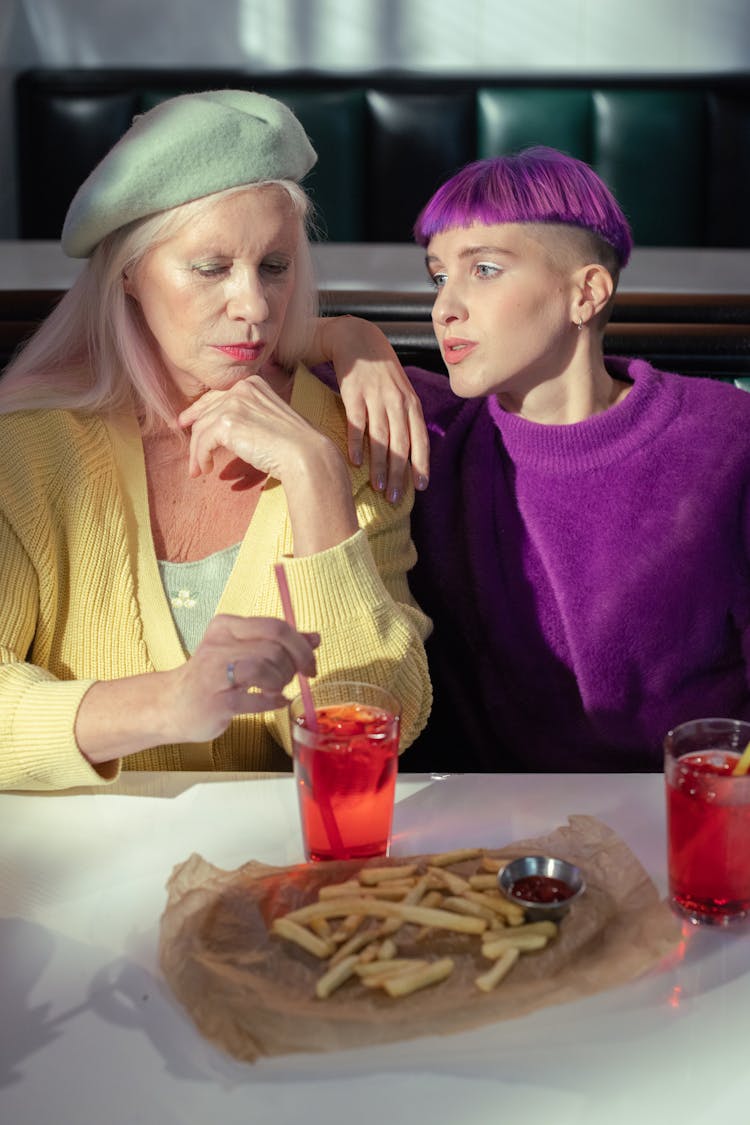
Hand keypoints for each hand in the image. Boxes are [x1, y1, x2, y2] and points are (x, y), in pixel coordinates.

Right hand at [168, 615, 319, 742]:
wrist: (172, 705)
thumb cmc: (213, 677)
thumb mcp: (244, 652)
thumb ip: (279, 644)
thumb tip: (315, 638)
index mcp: (227, 627)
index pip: (276, 627)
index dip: (301, 646)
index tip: (310, 663)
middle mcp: (218, 645)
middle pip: (274, 648)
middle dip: (292, 667)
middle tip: (290, 679)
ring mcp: (214, 674)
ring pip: (265, 669)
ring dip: (280, 683)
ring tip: (276, 689)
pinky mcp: (216, 702)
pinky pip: (256, 699)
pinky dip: (272, 702)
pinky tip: (273, 702)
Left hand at [177, 375, 323, 482]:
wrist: (304, 454)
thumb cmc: (294, 443)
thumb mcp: (269, 418)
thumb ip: (247, 415)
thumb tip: (221, 429)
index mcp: (253, 383)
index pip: (217, 396)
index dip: (199, 411)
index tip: (186, 422)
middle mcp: (241, 388)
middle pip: (205, 412)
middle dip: (194, 435)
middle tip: (189, 454)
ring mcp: (233, 403)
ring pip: (201, 429)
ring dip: (197, 453)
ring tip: (198, 470)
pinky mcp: (226, 423)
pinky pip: (202, 443)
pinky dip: (200, 458)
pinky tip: (206, 469)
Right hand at [312, 317, 429, 502]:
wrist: (358, 339)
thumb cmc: (381, 372)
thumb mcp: (400, 392)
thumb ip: (405, 418)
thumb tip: (409, 452)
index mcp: (411, 404)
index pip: (420, 439)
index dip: (421, 464)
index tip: (420, 488)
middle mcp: (397, 402)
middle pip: (401, 444)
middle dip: (399, 473)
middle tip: (394, 498)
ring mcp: (376, 397)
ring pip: (380, 438)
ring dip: (379, 465)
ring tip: (377, 488)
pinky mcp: (354, 393)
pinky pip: (357, 423)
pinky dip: (356, 443)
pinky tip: (354, 462)